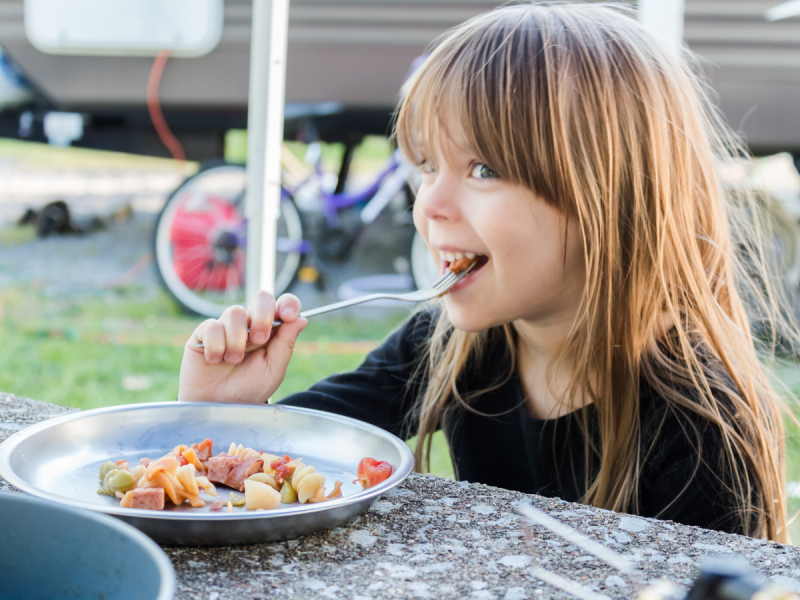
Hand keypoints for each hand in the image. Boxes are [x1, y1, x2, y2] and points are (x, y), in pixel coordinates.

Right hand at [177, 291, 307, 403]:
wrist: (218, 408)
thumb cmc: (248, 391)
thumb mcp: (272, 371)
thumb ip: (285, 345)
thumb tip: (302, 319)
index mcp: (271, 332)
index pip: (283, 305)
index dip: (288, 304)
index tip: (288, 315)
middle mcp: (250, 325)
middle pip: (261, 297)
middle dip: (262, 316)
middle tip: (259, 340)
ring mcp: (226, 327)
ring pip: (235, 312)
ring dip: (237, 340)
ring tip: (233, 361)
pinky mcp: (203, 333)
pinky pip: (212, 326)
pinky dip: (216, 345)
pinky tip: (215, 360)